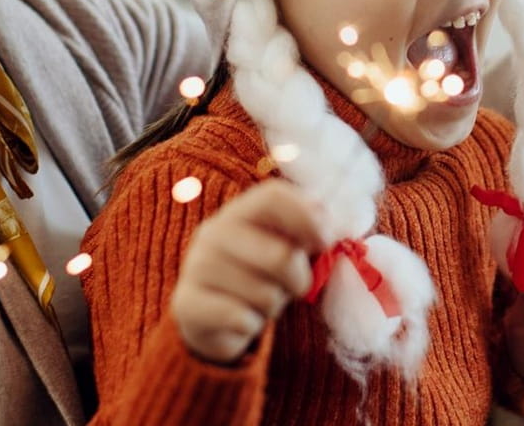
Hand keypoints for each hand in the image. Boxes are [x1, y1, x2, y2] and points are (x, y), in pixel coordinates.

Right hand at [169, 179, 324, 363]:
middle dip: (299, 279)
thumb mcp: (284, 249)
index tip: (326, 242)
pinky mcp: (186, 305)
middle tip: (295, 286)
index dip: (308, 217)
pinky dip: (251, 326)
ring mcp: (195, 267)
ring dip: (274, 306)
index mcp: (240, 211)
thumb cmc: (259, 276)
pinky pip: (241, 320)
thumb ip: (309, 233)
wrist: (212, 319)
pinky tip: (241, 320)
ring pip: (264, 294)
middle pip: (281, 255)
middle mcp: (213, 233)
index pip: (273, 196)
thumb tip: (337, 226)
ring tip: (261, 302)